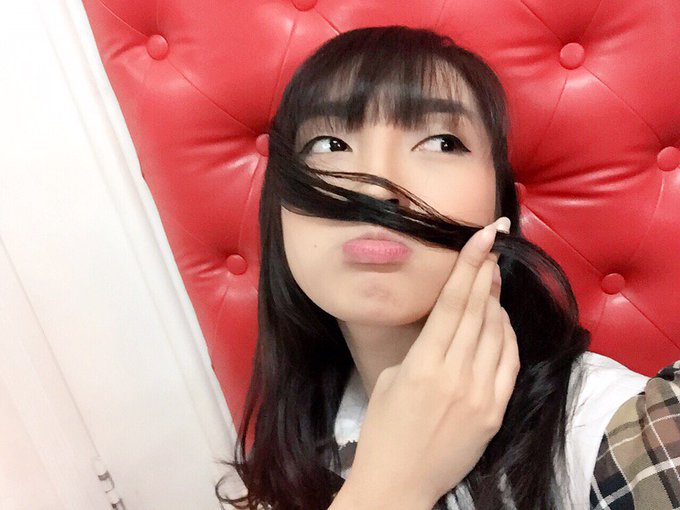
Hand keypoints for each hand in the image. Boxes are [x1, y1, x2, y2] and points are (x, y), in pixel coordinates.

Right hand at [340, 218, 519, 508]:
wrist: (399, 483)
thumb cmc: (383, 431)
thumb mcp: (390, 378)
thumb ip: (421, 349)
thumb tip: (446, 325)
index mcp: (423, 365)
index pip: (452, 302)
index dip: (469, 264)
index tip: (483, 235)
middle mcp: (456, 376)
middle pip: (478, 310)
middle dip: (486, 271)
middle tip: (493, 242)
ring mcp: (481, 395)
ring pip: (496, 332)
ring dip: (495, 300)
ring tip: (493, 275)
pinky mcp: (495, 412)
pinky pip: (508, 362)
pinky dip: (506, 335)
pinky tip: (500, 318)